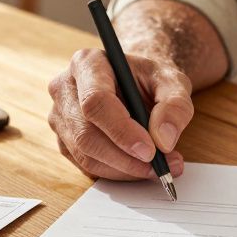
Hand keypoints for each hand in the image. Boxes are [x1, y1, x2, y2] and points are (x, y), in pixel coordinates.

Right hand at [48, 48, 191, 180]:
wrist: (137, 85)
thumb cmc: (150, 80)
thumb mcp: (173, 82)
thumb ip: (175, 106)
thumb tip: (164, 139)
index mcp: (87, 63)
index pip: (95, 101)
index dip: (121, 130)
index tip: (150, 150)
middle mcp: (65, 88)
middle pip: (86, 134)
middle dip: (125, 158)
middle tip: (159, 166)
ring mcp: (61, 117)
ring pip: (85, 155)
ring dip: (124, 169)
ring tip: (159, 168)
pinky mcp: (65, 141)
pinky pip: (87, 166)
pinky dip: (117, 173)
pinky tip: (140, 168)